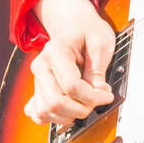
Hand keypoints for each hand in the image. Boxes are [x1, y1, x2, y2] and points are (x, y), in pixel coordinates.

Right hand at [25, 0, 115, 125]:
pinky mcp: (37, 90)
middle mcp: (41, 66)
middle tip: (96, 101)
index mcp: (56, 51)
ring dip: (69, 116)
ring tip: (84, 104)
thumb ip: (98, 70)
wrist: (74, 25)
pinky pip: (37, 113)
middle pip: (55, 102)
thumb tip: (97, 93)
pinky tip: (68, 110)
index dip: (92, 97)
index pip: (71, 86)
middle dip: (81, 109)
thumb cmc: (88, 32)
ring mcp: (36, 79)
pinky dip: (53, 118)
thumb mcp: (101, 42)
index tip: (107, 95)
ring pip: (45, 112)